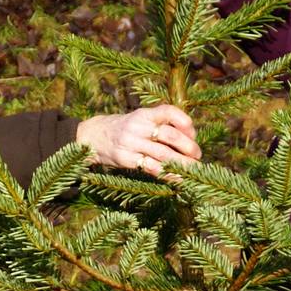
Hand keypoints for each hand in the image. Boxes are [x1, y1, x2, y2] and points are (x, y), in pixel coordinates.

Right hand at [77, 104, 199, 175]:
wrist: (92, 137)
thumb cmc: (124, 129)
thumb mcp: (139, 119)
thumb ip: (159, 124)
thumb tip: (190, 139)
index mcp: (144, 114)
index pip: (168, 111)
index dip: (184, 122)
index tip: (193, 133)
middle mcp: (137, 126)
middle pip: (169, 135)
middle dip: (188, 146)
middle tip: (198, 155)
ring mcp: (130, 143)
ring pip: (162, 154)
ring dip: (182, 163)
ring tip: (194, 169)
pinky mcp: (125, 160)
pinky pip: (151, 168)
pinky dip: (167, 174)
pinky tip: (178, 178)